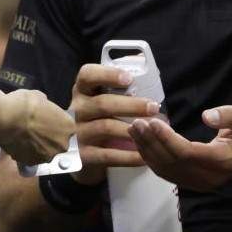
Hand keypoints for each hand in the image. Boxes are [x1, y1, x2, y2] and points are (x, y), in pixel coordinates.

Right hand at [0, 87, 75, 165]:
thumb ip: (46, 107)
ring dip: (37, 148)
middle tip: (36, 131)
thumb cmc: (25, 104)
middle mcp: (62, 144)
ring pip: (44, 153)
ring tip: (24, 138)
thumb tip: (43, 108)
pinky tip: (17, 144)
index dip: (56, 125)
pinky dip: (25, 154)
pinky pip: (30, 159)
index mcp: (69, 127)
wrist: (7, 119)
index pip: (66, 128)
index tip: (47, 122)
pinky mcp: (31, 163)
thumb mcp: (40, 98)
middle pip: (58, 143)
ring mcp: (47, 156)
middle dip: (49, 139)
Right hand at [69, 63, 156, 184]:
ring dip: (132, 129)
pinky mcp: (82, 156)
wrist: (84, 155)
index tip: (129, 78)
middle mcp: (77, 109)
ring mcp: (77, 133)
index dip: (107, 75)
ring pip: (105, 127)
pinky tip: (144, 156)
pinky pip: (107, 155)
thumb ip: (119, 90)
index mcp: (83, 90)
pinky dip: (128, 156)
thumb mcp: (103, 100)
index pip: (87, 75)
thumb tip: (150, 77)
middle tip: (153, 107)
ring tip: (152, 131)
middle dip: (131, 105)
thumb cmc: (101, 119)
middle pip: (102, 103)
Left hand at [128, 105, 231, 192]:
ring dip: (147, 151)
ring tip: (134, 130)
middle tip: (137, 123)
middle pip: (172, 162)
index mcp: (222, 160)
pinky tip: (142, 145)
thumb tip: (207, 115)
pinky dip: (152, 160)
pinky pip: (167, 174)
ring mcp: (199, 183)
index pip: (187, 152)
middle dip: (152, 143)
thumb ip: (230, 116)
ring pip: (166, 170)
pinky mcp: (192, 183)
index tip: (153, 122)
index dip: (167, 139)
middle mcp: (208, 176)